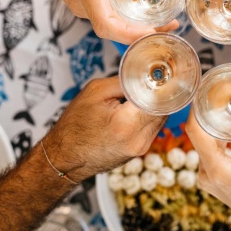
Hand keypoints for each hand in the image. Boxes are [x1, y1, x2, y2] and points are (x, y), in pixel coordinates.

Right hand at [33, 0, 177, 43]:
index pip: (107, 25)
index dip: (131, 34)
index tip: (154, 30)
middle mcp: (83, 5)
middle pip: (114, 31)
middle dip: (144, 33)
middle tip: (171, 22)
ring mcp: (82, 7)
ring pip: (112, 27)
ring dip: (137, 28)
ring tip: (163, 18)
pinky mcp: (83, 4)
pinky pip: (107, 17)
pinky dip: (126, 19)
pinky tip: (142, 9)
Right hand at [43, 76, 166, 181]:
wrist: (65, 158)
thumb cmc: (74, 127)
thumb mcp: (95, 91)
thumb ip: (125, 80)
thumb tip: (144, 74)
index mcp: (126, 123)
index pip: (159, 98)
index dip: (161, 82)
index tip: (161, 72)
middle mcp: (138, 139)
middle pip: (165, 108)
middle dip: (161, 91)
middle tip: (157, 76)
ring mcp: (141, 148)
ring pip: (162, 117)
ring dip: (158, 102)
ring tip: (148, 89)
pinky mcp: (141, 150)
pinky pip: (155, 126)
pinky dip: (151, 114)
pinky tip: (142, 104)